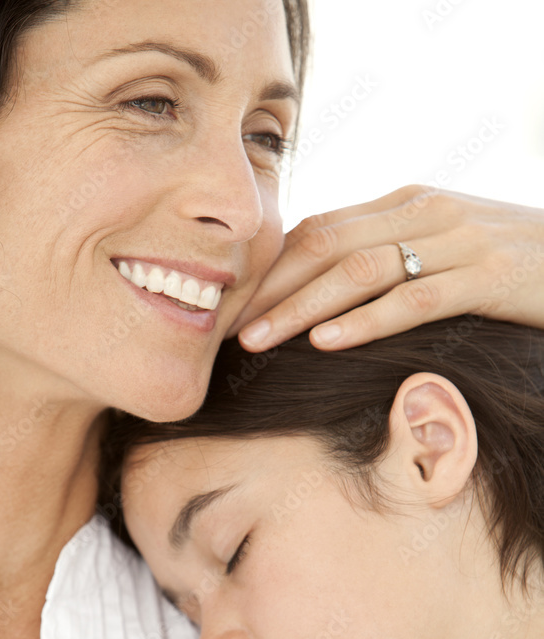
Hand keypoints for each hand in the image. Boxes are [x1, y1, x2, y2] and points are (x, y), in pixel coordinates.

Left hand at [226, 186, 543, 351]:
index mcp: (404, 203)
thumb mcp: (438, 244)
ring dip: (301, 307)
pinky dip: (367, 320)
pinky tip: (326, 342)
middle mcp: (423, 212)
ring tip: (259, 340)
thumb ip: (386, 253)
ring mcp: (457, 240)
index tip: (231, 303)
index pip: (319, 228)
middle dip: (270, 288)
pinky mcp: (487, 276)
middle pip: (326, 244)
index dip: (269, 267)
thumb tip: (320, 287)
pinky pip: (415, 299)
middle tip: (227, 327)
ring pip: (361, 270)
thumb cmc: (503, 259)